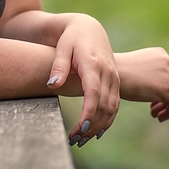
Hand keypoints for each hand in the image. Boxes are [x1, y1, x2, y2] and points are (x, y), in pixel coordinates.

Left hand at [47, 14, 120, 144]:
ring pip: (112, 108)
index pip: (94, 93)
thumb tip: (52, 85)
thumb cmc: (71, 39)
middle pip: (104, 105)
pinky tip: (95, 132)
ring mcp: (114, 78)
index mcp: (94, 64)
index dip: (89, 112)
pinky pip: (115, 105)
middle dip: (91, 125)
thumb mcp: (61, 49)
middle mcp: (108, 73)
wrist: (88, 29)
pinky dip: (107, 120)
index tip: (80, 127)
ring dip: (98, 126)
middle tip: (74, 140)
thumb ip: (58, 67)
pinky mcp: (116, 83)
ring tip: (81, 140)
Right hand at [115, 47, 168, 121]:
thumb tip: (158, 87)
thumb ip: (151, 72)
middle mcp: (168, 61)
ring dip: (167, 106)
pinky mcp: (167, 89)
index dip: (166, 87)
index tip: (154, 97)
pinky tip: (156, 117)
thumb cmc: (117, 74)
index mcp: (161, 53)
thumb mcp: (138, 67)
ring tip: (154, 113)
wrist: (108, 77)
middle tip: (153, 107)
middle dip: (167, 97)